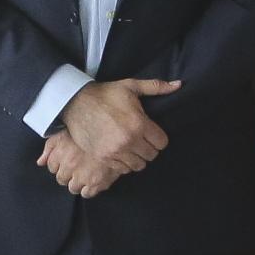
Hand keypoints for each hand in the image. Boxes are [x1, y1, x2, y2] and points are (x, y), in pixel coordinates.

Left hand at [38, 130, 121, 198]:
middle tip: (75, 168)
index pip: (52, 167)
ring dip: (76, 183)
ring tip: (84, 175)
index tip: (65, 161)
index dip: (59, 164)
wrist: (113, 132)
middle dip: (66, 174)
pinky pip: (87, 193)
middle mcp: (70, 166)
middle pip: (61, 179)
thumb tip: (40, 162)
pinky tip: (91, 182)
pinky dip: (88, 190)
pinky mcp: (97, 183)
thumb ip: (50, 147)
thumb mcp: (66, 132)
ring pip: (73, 188)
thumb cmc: (90, 129)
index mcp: (61, 153)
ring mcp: (83, 176)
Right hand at [56, 77, 179, 181]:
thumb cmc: (105, 94)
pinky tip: (121, 152)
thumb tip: (179, 85)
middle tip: (141, 140)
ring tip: (131, 147)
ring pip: (138, 165)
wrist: (76, 103)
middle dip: (149, 148)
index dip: (159, 138)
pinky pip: (122, 169)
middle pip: (152, 156)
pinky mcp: (103, 158)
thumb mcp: (131, 86)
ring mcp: (115, 151)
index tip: (152, 133)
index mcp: (139, 124)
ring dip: (138, 157)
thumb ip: (156, 87)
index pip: (162, 143)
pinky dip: (124, 163)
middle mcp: (129, 141)